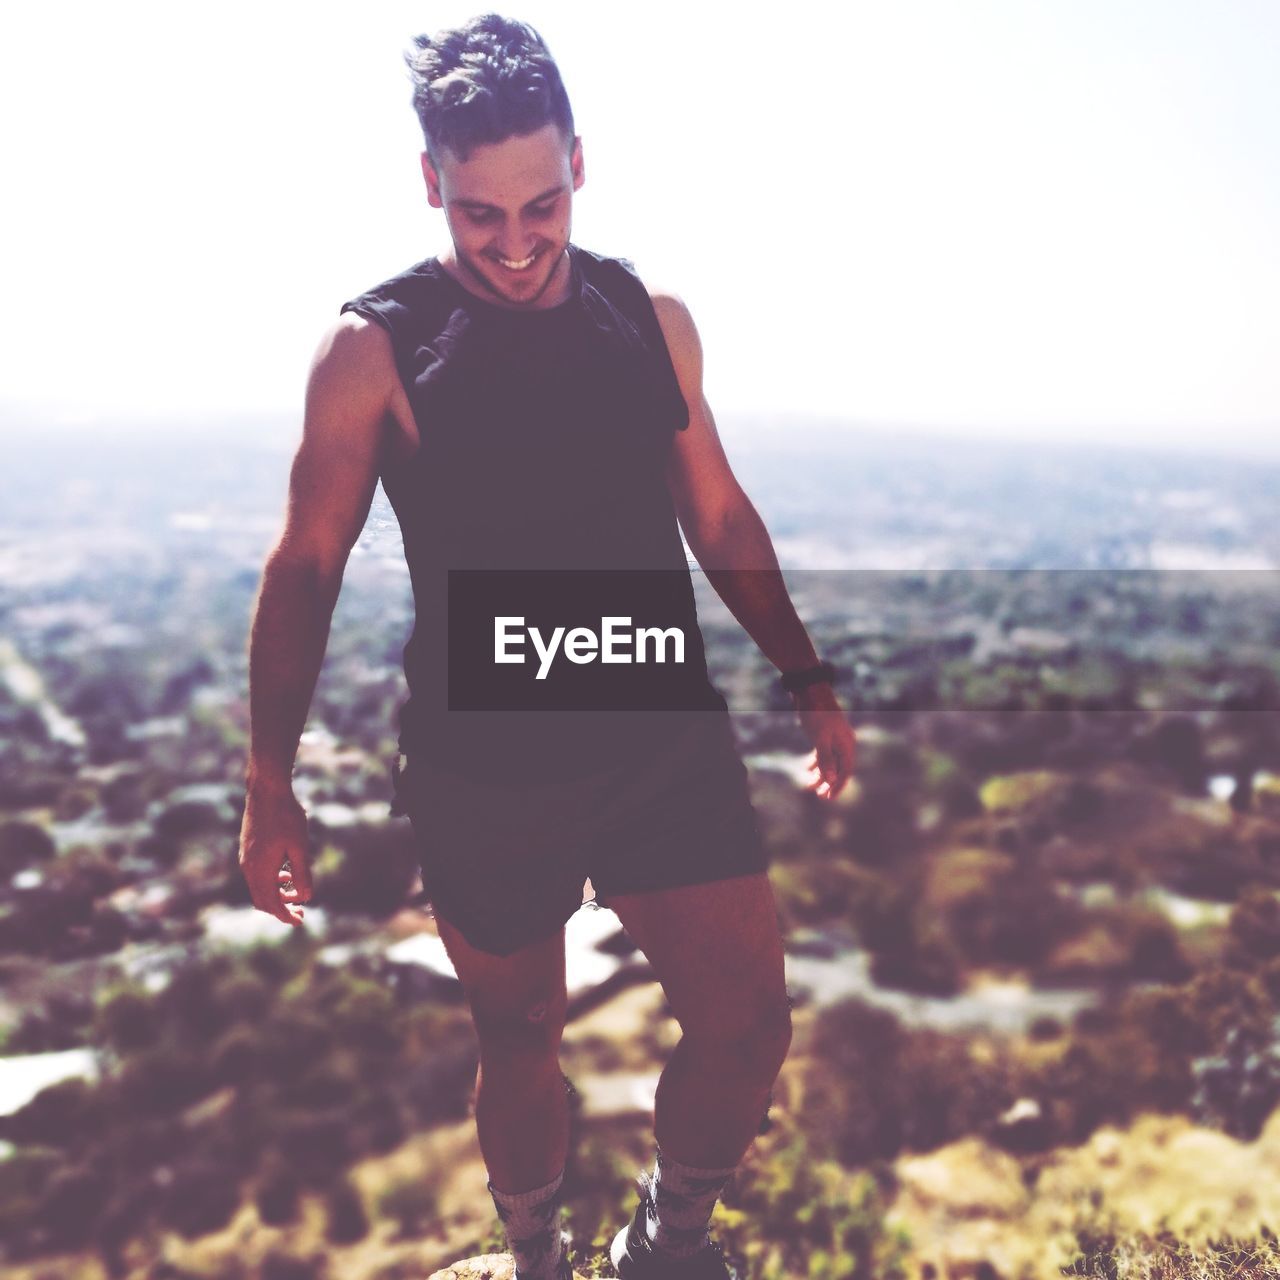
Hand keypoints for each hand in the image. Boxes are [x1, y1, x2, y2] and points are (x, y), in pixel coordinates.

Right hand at [238, 780, 312, 926]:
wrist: (266, 790)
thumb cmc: (286, 817)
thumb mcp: (300, 846)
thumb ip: (302, 873)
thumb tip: (306, 897)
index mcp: (260, 870)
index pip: (271, 904)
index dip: (285, 916)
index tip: (299, 921)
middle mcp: (248, 867)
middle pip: (262, 900)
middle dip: (280, 909)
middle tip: (300, 912)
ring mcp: (245, 858)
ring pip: (258, 888)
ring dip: (276, 895)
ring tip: (295, 893)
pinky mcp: (247, 849)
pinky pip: (256, 875)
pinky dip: (270, 881)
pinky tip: (286, 873)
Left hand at [791, 683, 854, 799]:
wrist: (810, 690)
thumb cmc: (816, 713)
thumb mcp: (820, 738)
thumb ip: (826, 759)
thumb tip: (832, 780)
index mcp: (847, 744)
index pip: (846, 771)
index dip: (838, 786)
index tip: (828, 798)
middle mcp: (843, 742)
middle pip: (838, 768)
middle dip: (829, 782)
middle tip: (819, 796)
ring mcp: (834, 737)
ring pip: (830, 761)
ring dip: (821, 774)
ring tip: (810, 786)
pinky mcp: (824, 733)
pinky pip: (823, 753)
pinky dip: (816, 762)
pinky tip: (808, 769)